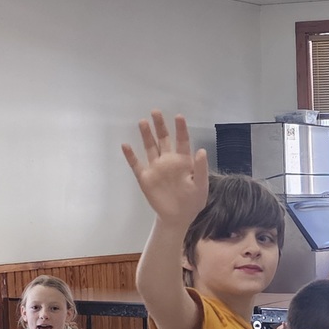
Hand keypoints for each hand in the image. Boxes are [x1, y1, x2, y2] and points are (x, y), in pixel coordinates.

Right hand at [122, 111, 208, 229]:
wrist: (178, 217)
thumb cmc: (193, 201)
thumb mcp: (201, 186)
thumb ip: (201, 168)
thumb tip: (202, 150)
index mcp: (184, 161)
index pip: (182, 141)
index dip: (180, 129)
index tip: (179, 116)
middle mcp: (168, 161)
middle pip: (163, 139)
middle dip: (160, 126)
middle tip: (155, 111)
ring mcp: (156, 168)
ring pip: (150, 147)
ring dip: (146, 135)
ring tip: (142, 121)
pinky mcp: (145, 178)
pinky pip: (136, 164)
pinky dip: (131, 155)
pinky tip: (126, 145)